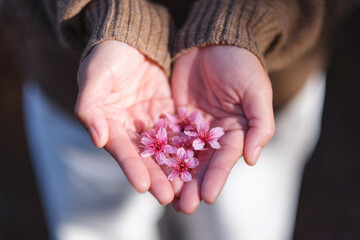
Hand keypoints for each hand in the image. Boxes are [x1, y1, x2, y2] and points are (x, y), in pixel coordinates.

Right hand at [75, 40, 173, 203]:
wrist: (130, 38)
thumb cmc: (107, 56)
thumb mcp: (94, 76)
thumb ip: (90, 107)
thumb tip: (98, 139)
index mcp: (109, 123)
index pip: (121, 150)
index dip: (131, 168)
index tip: (142, 187)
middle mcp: (131, 128)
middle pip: (145, 157)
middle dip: (157, 177)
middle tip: (171, 198)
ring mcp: (151, 122)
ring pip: (165, 150)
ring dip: (175, 169)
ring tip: (188, 188)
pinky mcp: (168, 113)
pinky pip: (180, 131)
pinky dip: (188, 147)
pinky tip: (201, 161)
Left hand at [171, 46, 274, 213]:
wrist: (213, 40)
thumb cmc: (241, 64)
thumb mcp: (256, 91)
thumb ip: (260, 124)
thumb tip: (253, 159)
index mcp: (237, 131)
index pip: (225, 159)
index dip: (217, 178)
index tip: (207, 196)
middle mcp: (214, 134)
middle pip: (203, 164)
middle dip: (194, 185)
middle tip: (183, 207)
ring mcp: (194, 126)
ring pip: (183, 156)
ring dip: (175, 177)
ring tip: (166, 197)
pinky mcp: (176, 117)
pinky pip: (167, 137)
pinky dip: (161, 154)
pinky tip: (152, 168)